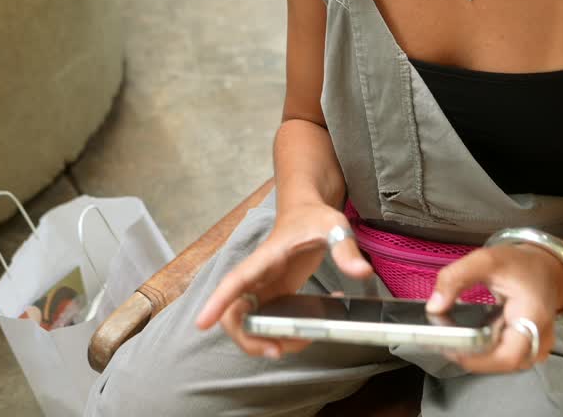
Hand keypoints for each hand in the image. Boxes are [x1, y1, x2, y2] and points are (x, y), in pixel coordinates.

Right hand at [195, 201, 372, 358]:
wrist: (307, 212)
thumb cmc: (314, 217)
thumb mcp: (334, 226)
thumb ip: (345, 249)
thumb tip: (361, 272)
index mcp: (266, 259)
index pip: (235, 281)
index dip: (217, 302)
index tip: (202, 323)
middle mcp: (258, 277)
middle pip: (234, 314)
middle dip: (248, 338)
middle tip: (277, 350)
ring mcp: (264, 289)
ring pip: (249, 324)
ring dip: (267, 341)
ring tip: (303, 339)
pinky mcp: (274, 296)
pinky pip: (267, 323)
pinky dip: (283, 334)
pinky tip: (312, 327)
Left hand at [426, 244, 562, 372]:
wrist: (547, 268)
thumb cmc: (520, 265)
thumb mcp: (486, 260)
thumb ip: (456, 278)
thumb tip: (434, 308)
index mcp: (533, 318)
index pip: (506, 357)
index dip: (476, 359)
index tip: (451, 348)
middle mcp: (540, 340)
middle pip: (502, 363)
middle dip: (472, 355)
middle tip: (448, 340)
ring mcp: (537, 348)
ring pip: (502, 362)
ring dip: (479, 354)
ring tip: (458, 337)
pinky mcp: (530, 349)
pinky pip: (505, 357)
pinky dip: (487, 350)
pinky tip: (473, 337)